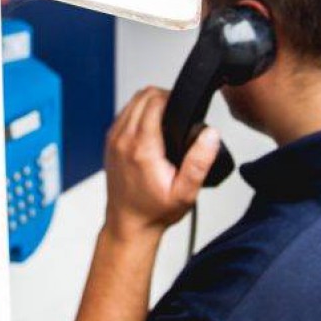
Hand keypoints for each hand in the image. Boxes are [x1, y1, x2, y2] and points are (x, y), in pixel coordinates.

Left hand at [103, 87, 220, 241]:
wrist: (129, 224)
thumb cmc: (155, 211)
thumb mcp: (186, 192)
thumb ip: (199, 162)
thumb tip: (210, 135)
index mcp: (142, 148)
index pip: (154, 101)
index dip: (173, 98)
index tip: (184, 109)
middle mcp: (123, 140)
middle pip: (142, 96)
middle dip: (163, 97)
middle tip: (178, 113)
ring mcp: (113, 140)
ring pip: (131, 101)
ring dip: (150, 103)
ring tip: (167, 119)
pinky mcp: (110, 142)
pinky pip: (124, 113)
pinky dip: (139, 112)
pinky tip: (152, 127)